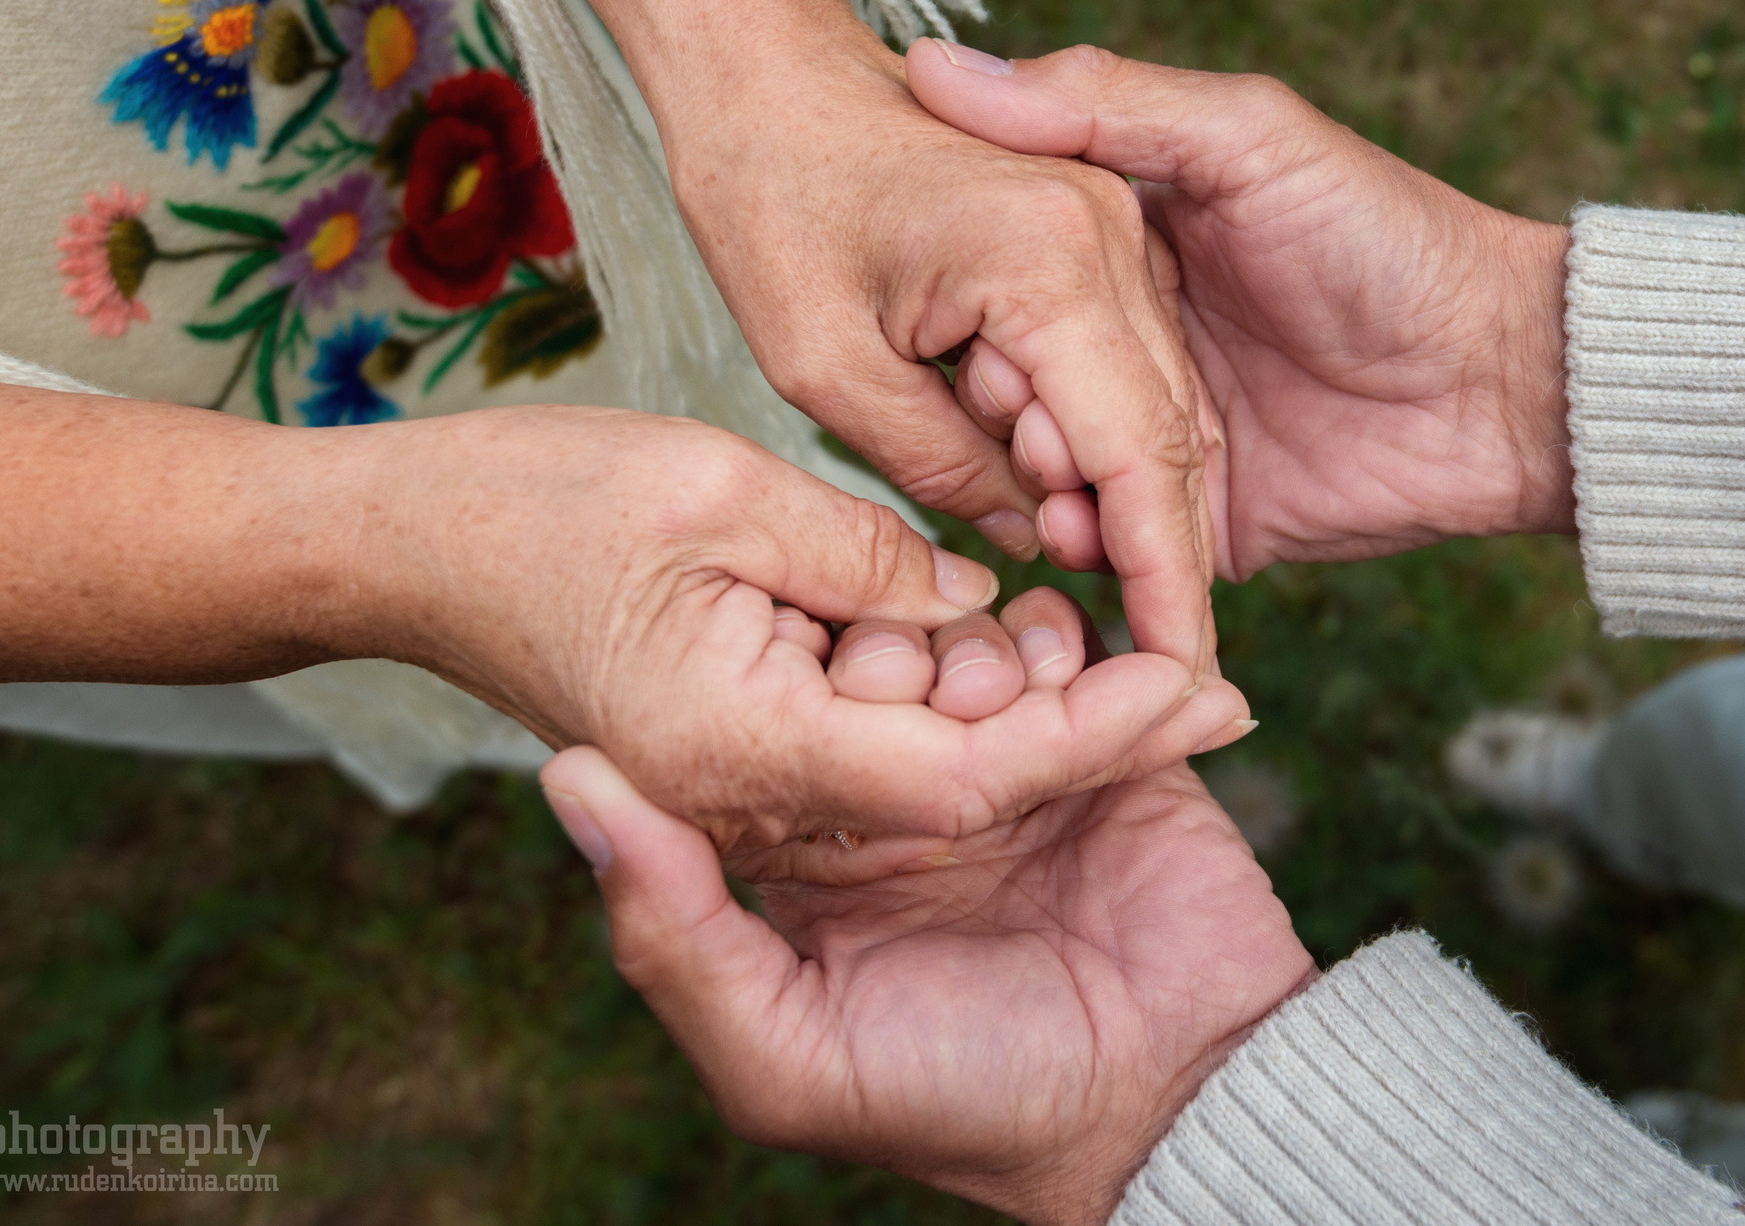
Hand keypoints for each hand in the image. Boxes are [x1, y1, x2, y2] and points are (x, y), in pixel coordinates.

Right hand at [0, 380, 1242, 853]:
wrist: (386, 553)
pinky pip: (872, 738)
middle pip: (965, 785)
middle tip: (1209, 680)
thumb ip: (858, 560)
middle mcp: (743, 796)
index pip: (970, 770)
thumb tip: (970, 598)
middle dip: (1086, 731)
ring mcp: (736, 784)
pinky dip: (949, 691)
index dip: (1097, 728)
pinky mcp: (737, 744)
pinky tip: (1011, 628)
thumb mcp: (713, 490)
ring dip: (1024, 710)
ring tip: (1133, 643)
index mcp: (742, 749)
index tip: (1204, 683)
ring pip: (927, 766)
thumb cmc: (525, 502)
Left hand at [481, 0, 1218, 670]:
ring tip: (1043, 554)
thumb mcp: (827, 365)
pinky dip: (1095, 433)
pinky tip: (1032, 477)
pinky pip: (1125, 361)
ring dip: (1112, 488)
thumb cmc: (772, 198)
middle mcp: (1111, 237)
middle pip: (1166, 433)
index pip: (1137, 454)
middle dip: (1146, 546)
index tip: (1172, 674)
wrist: (767, 68)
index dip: (1161, 577)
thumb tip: (1027, 541)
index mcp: (1052, 264)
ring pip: (1156, 401)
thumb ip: (939, 466)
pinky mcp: (1100, 232)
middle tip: (1103, 644)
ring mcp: (1115, 227)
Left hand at [537, 597, 1307, 1224]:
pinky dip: (1083, 649)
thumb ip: (669, 932)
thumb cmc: (965, 1105)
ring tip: (1023, 696)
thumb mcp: (784, 1058)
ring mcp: (1009, 769)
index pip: (771, 720)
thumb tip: (568, 777)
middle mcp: (906, 802)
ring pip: (974, 639)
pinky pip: (1081, 651)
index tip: (827, 679)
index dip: (794, 684)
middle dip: (904, 655)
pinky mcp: (1108, 748)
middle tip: (939, 691)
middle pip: (877, 660)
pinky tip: (1086, 682)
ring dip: (998, 647)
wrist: (1176, 1103)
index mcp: (816, 858)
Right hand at [906, 41, 1572, 578]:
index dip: (979, 298)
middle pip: (1020, 377)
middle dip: (1005, 402)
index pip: (1008, 269)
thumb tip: (939, 67)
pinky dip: (1091, 546)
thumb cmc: (1389, 238)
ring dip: (1039, 477)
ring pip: (1056, 466)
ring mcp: (1163, 432)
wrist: (1506, 384)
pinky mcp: (1199, 520)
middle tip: (1014, 410)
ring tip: (1050, 479)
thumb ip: (1106, 101)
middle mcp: (1131, 336)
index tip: (962, 318)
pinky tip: (1078, 537)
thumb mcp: (1249, 137)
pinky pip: (1119, 545)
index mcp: (1125, 239)